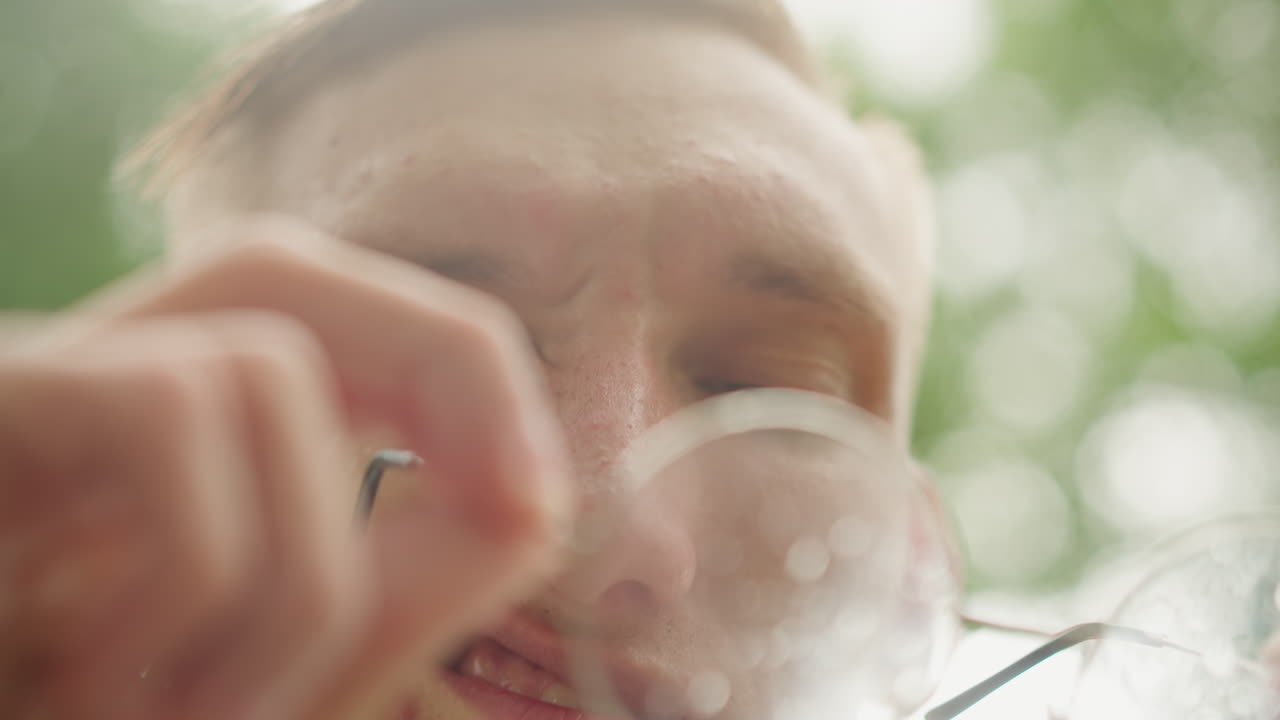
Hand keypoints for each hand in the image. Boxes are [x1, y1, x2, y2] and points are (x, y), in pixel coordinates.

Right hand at [0, 215, 570, 719]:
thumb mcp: (280, 671)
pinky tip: (98, 689)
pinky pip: (167, 412)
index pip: (314, 309)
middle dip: (443, 364)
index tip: (535, 493)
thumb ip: (406, 576)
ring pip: (253, 367)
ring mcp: (8, 401)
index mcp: (144, 444)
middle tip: (520, 504)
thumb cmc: (98, 714)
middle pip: (278, 270)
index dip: (455, 364)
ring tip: (186, 714)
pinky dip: (203, 571)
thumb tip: (528, 491)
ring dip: (292, 578)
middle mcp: (64, 393)